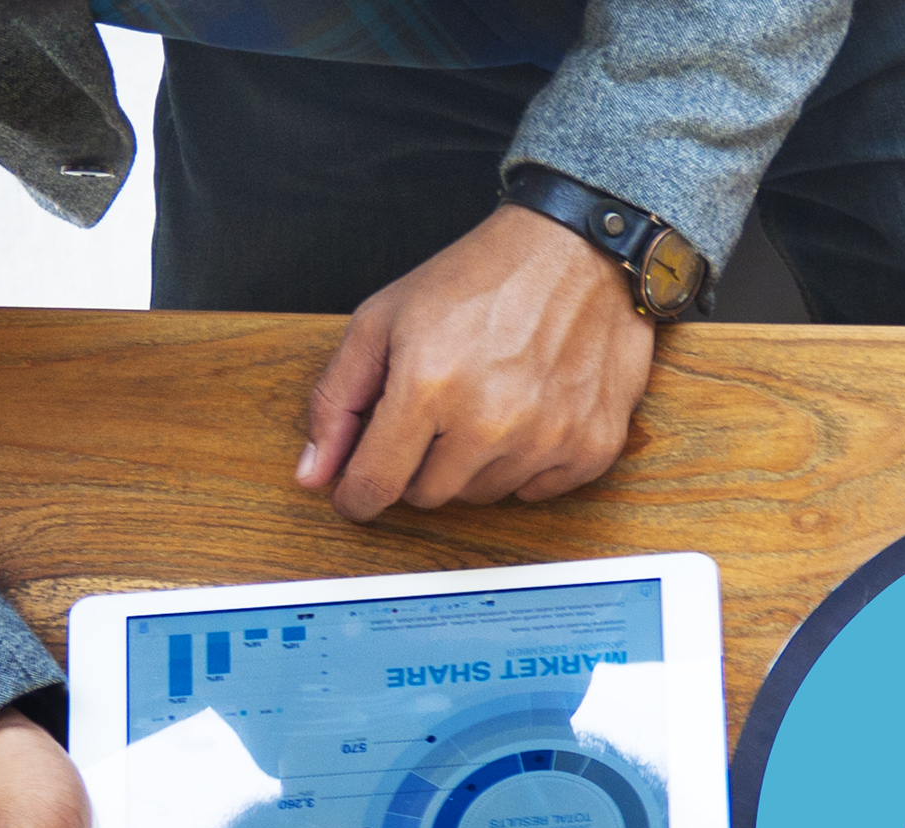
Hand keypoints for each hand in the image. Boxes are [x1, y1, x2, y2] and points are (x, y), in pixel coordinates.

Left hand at [297, 204, 656, 521]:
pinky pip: (535, 492)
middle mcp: (489, 422)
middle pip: (429, 495)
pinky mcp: (590, 449)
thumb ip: (338, 399)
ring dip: (471, 465)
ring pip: (482, 496)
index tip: (355, 495)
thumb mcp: (383, 322)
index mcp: (427, 384)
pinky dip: (522, 465)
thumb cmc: (477, 281)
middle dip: (417, 465)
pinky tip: (525, 416)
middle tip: (430, 418)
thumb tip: (314, 474)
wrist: (576, 256)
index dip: (357, 496)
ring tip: (482, 406)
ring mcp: (546, 440)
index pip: (377, 482)